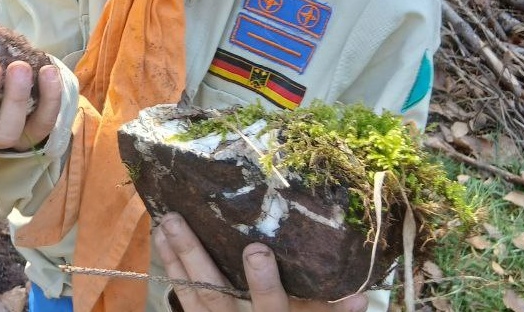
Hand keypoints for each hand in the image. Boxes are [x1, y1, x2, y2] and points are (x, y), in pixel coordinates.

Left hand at [153, 214, 367, 311]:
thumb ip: (333, 311)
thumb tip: (362, 294)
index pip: (269, 306)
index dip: (262, 283)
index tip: (256, 249)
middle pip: (213, 294)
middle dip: (194, 257)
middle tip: (175, 221)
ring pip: (191, 294)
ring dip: (174, 257)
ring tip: (162, 222)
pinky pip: (183, 297)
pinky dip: (171, 268)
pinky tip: (161, 240)